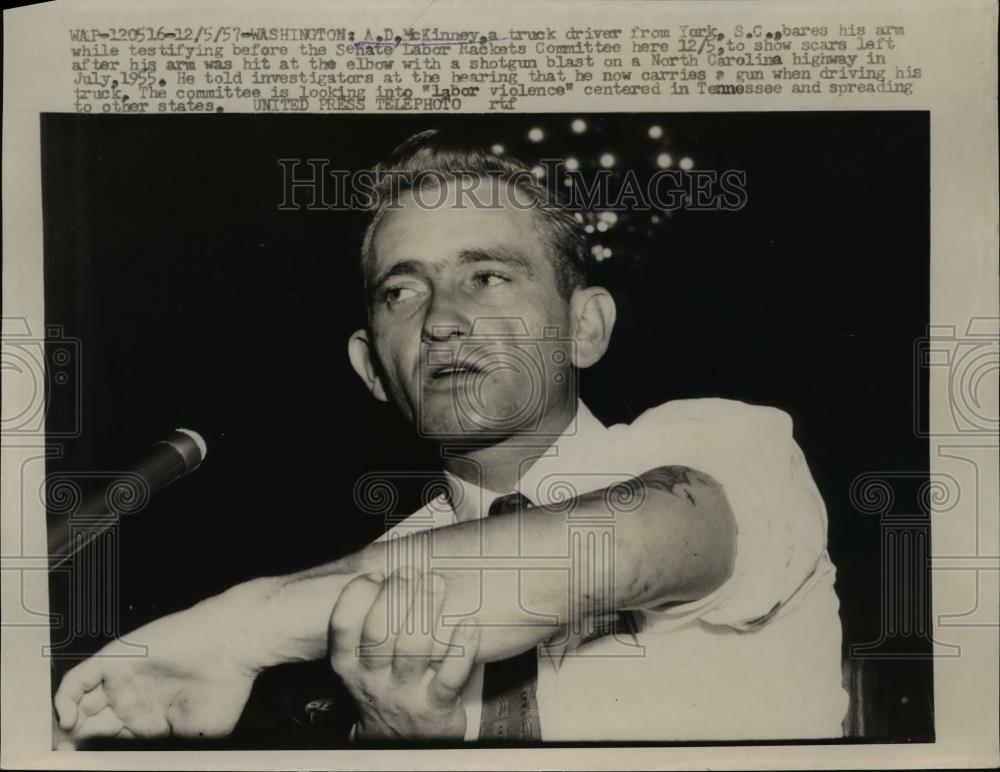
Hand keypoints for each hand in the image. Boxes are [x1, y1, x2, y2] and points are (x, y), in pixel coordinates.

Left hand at [53, 580, 275, 741]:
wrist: (231, 645)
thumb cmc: (225, 690)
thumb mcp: (198, 735)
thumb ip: (166, 747)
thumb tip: (142, 759)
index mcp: (152, 719)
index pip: (112, 741)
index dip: (96, 754)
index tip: (84, 766)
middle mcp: (134, 699)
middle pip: (91, 724)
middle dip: (76, 743)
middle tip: (65, 758)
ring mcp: (123, 679)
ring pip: (80, 703)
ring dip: (68, 724)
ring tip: (64, 743)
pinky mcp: (115, 659)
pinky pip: (79, 679)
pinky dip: (66, 699)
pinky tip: (68, 719)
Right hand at [329, 568, 479, 739]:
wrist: (401, 743)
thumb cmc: (386, 686)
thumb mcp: (363, 663)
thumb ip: (368, 624)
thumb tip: (386, 569)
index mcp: (349, 666)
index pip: (342, 626)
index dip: (357, 595)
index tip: (376, 573)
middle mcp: (372, 681)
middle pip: (379, 632)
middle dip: (396, 595)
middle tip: (411, 571)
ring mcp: (404, 695)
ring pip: (414, 648)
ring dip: (427, 609)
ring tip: (437, 583)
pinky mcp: (435, 707)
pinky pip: (451, 674)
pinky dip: (462, 645)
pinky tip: (469, 622)